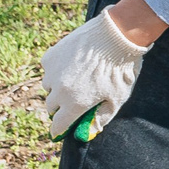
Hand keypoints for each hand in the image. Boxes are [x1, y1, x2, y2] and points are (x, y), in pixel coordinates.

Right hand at [40, 7, 152, 137]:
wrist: (115, 35)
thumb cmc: (120, 68)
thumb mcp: (117, 98)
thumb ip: (102, 118)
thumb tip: (91, 131)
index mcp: (75, 104)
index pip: (58, 126)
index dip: (58, 131)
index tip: (59, 132)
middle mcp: (59, 90)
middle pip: (52, 107)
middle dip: (61, 108)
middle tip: (73, 102)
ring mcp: (52, 72)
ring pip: (48, 88)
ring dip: (58, 88)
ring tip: (76, 79)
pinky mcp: (50, 57)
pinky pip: (49, 70)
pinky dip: (57, 71)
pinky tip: (73, 64)